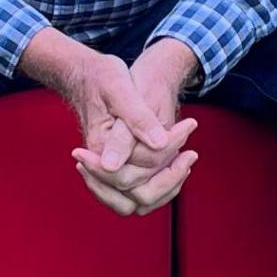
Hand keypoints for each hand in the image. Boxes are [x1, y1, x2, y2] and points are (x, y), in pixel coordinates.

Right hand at [19, 28, 198, 215]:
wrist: (85, 75)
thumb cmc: (101, 77)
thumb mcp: (120, 87)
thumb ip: (137, 118)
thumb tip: (159, 145)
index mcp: (99, 149)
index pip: (134, 174)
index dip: (167, 155)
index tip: (188, 125)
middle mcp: (100, 166)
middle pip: (137, 197)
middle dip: (169, 178)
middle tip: (191, 153)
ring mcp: (106, 170)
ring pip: (137, 202)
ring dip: (165, 186)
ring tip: (185, 159)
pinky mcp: (114, 168)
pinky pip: (137, 193)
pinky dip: (159, 184)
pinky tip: (174, 162)